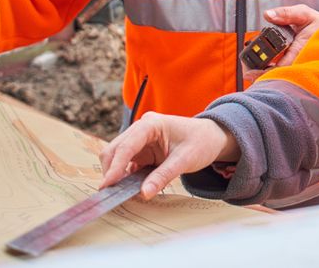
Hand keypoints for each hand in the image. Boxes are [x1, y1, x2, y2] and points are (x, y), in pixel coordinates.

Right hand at [99, 114, 239, 199]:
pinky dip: (125, 177)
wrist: (211, 138)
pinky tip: (128, 189)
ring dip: (116, 175)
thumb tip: (144, 193)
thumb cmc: (201, 142)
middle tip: (108, 194)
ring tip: (117, 194)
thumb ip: (163, 176)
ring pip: (118, 158)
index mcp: (151, 124)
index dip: (114, 166)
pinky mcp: (142, 152)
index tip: (106, 185)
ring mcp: (140, 141)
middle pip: (115, 150)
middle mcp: (141, 129)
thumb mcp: (185, 160)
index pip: (126, 145)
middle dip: (110, 171)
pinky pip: (127, 165)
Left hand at [243, 5, 318, 82]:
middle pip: (279, 75)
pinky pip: (282, 73)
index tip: (250, 71)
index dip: (265, 71)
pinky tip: (258, 69)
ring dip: (264, 75)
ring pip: (280, 76)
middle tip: (246, 73)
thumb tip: (268, 15)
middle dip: (261, 76)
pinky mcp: (295, 65)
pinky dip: (270, 72)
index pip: (282, 66)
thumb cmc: (316, 24)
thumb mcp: (303, 14)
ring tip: (249, 71)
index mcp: (301, 49)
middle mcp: (300, 61)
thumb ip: (286, 14)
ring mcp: (298, 65)